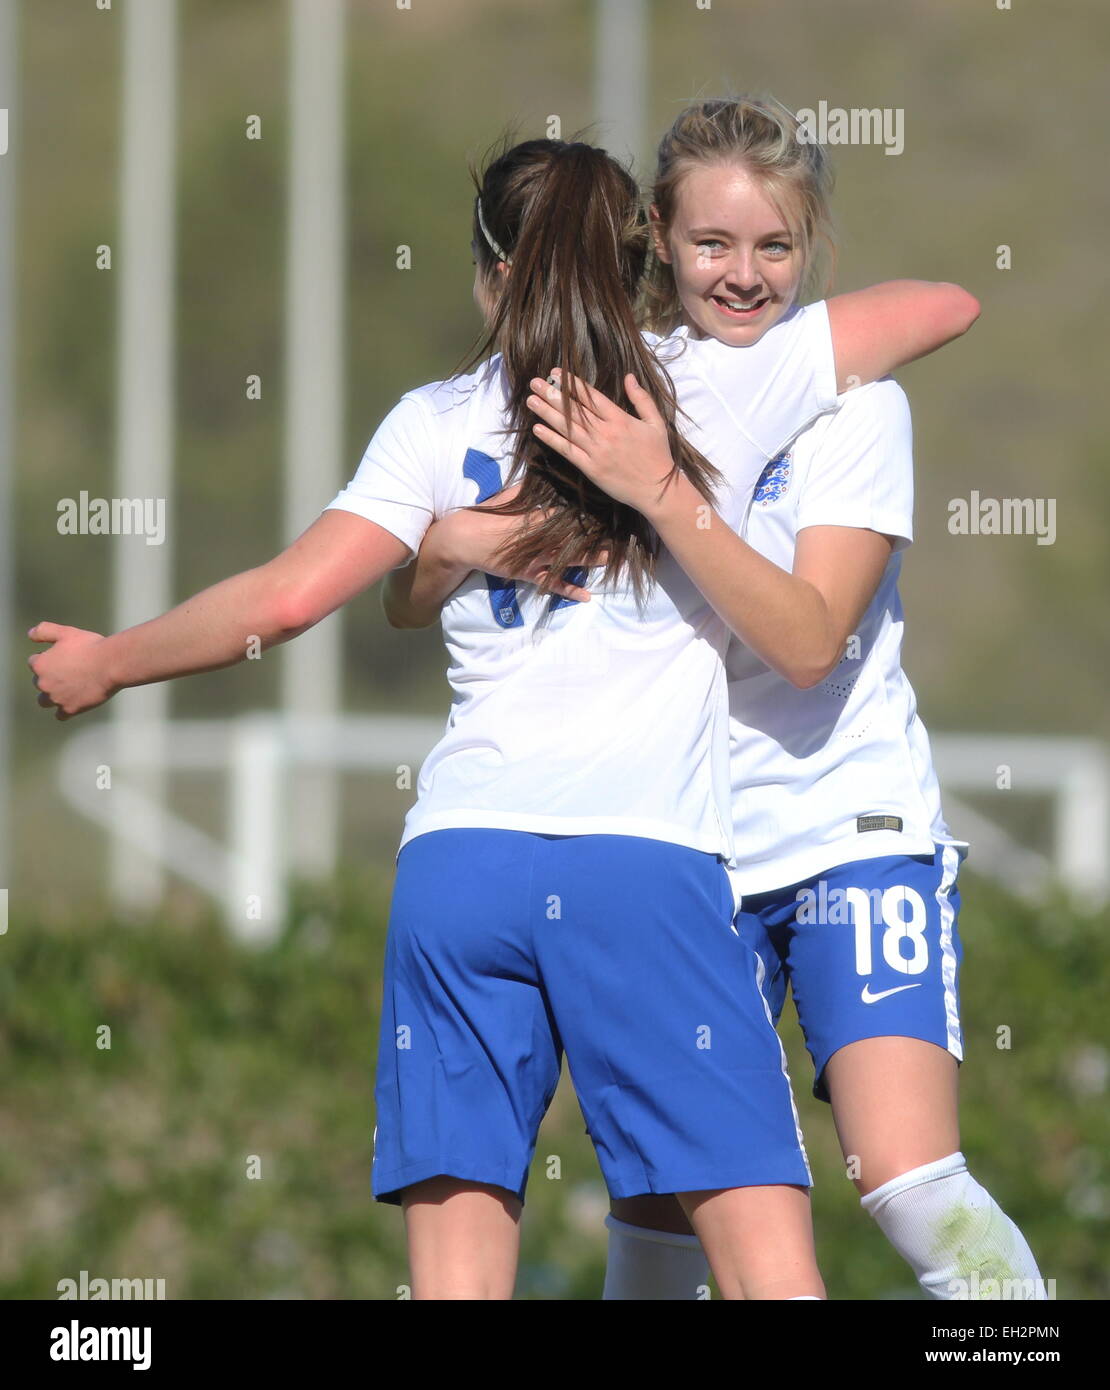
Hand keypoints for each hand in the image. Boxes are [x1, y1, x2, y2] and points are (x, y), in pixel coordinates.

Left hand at [27, 622, 117, 719]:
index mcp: (40, 664)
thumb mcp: (66, 632)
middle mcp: (44, 683)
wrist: (111, 665)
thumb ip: (44, 631)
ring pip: (45, 701)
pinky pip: (61, 715)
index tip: (62, 657)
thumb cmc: (90, 647)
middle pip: (39, 682)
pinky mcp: (70, 709)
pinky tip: (73, 704)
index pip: (34, 662)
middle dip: (49, 677)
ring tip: (66, 690)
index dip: (48, 658)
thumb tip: (29, 634)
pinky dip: (65, 711)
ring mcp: (56, 698)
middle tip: (68, 672)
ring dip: (51, 696)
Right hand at [437, 483, 598, 601]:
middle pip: (572, 538)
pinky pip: (552, 584)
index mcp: (534, 518)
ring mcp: (535, 559)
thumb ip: (527, 489)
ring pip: (567, 559)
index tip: (604, 510)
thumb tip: (542, 472)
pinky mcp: (529, 575)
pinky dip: (569, 590)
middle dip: (594, 536)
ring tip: (609, 557)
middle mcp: (539, 540)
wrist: (464, 540)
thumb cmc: (486, 515)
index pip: (565, 515)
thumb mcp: (507, 497)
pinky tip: (586, 595)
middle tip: (617, 534)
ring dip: (589, 560)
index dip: (585, 514)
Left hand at [525, 370, 677, 518]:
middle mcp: (605, 433)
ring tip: (531, 401)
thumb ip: (641, 399)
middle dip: (552, 394)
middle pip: (574, 410)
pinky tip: (538, 429)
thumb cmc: (658, 455)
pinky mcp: (591, 468)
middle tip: (535, 383)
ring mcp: (596, 451)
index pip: (591, 397)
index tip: (556, 372)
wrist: (657, 489)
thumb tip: (628, 377)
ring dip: (547, 413)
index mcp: (620, 419)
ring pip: (567, 428)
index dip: (572, 384)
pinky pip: (568, 451)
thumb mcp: (656, 422)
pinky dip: (552, 440)